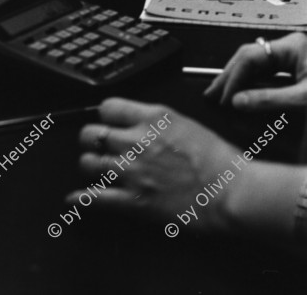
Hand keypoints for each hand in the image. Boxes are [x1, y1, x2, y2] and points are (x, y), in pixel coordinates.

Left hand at [66, 98, 235, 231]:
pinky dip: (81, 199)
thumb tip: (139, 123)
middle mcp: (136, 141)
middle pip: (90, 133)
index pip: (107, 106)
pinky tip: (75, 198)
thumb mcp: (185, 123)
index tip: (107, 120)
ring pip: (87, 163)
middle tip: (97, 143)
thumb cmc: (219, 159)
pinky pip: (94, 199)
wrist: (232, 191)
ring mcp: (132, 172)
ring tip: (97, 167)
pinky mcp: (133, 201)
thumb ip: (156, 121)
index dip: (105, 114)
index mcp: (152, 118)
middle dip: (91, 138)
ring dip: (90, 165)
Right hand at [204, 33, 306, 109]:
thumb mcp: (304, 99)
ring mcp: (294, 58)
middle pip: (249, 57)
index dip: (234, 78)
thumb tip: (238, 101)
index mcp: (293, 46)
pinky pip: (268, 74)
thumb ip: (270, 100)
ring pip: (257, 65)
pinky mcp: (298, 70)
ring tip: (222, 94)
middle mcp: (291, 48)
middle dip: (229, 76)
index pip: (250, 57)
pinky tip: (243, 93)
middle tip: (211, 93)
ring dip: (239, 80)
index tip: (226, 99)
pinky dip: (253, 84)